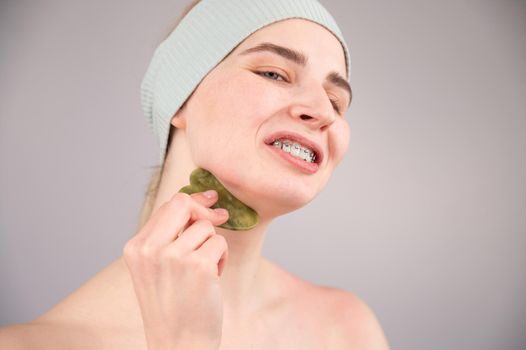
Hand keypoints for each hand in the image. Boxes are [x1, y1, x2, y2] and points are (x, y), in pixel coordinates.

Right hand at [123, 190, 229, 349]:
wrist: (178, 344)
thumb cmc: (172, 306)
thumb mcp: (156, 268)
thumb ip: (169, 235)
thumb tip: (202, 201)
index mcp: (135, 248)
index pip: (167, 206)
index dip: (192, 202)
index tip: (210, 201)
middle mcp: (149, 249)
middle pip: (183, 204)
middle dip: (204, 212)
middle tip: (218, 219)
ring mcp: (173, 257)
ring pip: (206, 228)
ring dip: (212, 247)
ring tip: (203, 272)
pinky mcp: (198, 266)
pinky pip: (220, 244)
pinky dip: (221, 260)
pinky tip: (211, 280)